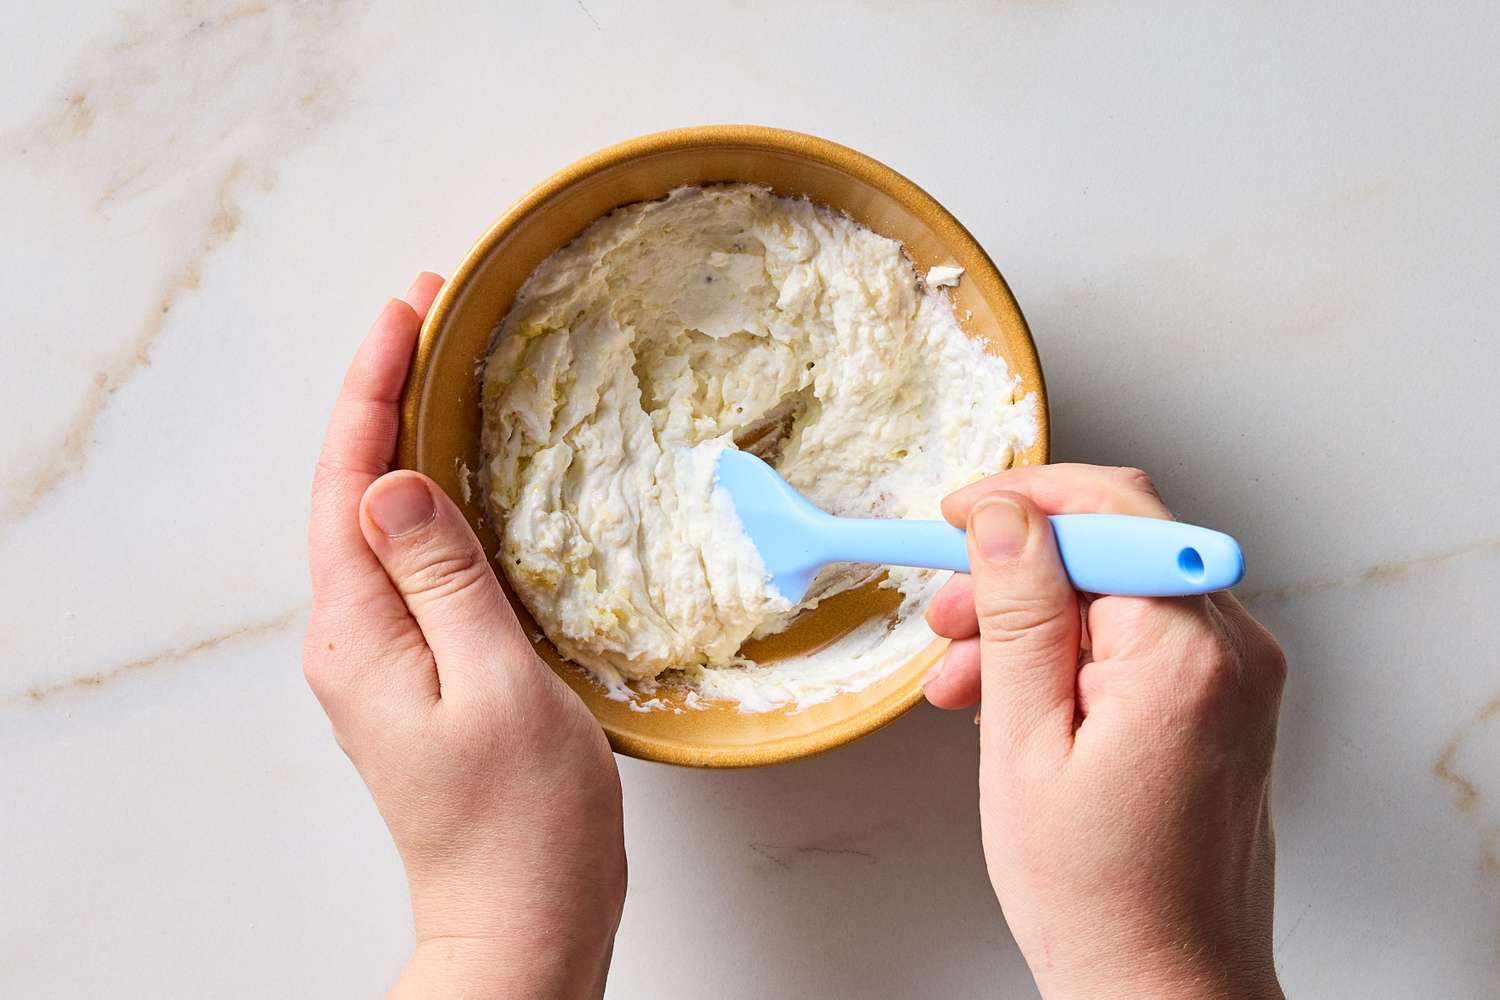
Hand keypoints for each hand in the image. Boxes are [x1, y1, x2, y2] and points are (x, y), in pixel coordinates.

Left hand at [304, 275, 625, 998]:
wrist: (522, 917)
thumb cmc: (522, 818)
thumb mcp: (495, 684)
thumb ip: (442, 578)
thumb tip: (394, 482)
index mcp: (359, 632)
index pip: (348, 478)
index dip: (373, 386)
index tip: (407, 310)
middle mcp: (353, 637)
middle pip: (352, 488)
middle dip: (383, 393)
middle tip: (429, 314)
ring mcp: (382, 656)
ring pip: (382, 520)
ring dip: (406, 437)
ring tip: (444, 368)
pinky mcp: (417, 671)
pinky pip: (412, 560)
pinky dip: (434, 496)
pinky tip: (467, 474)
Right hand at [922, 465, 1285, 999]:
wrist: (1165, 988)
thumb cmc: (1097, 896)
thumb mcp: (1024, 744)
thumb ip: (1019, 615)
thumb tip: (1006, 516)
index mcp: (1186, 656)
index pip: (1111, 511)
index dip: (1023, 499)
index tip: (957, 515)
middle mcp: (1235, 651)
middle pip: (1118, 545)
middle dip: (1021, 566)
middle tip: (947, 611)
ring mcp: (1238, 678)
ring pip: (1122, 590)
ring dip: (1036, 615)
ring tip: (963, 677)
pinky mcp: (1226, 702)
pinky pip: (1142, 638)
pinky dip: (1073, 651)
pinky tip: (1013, 696)